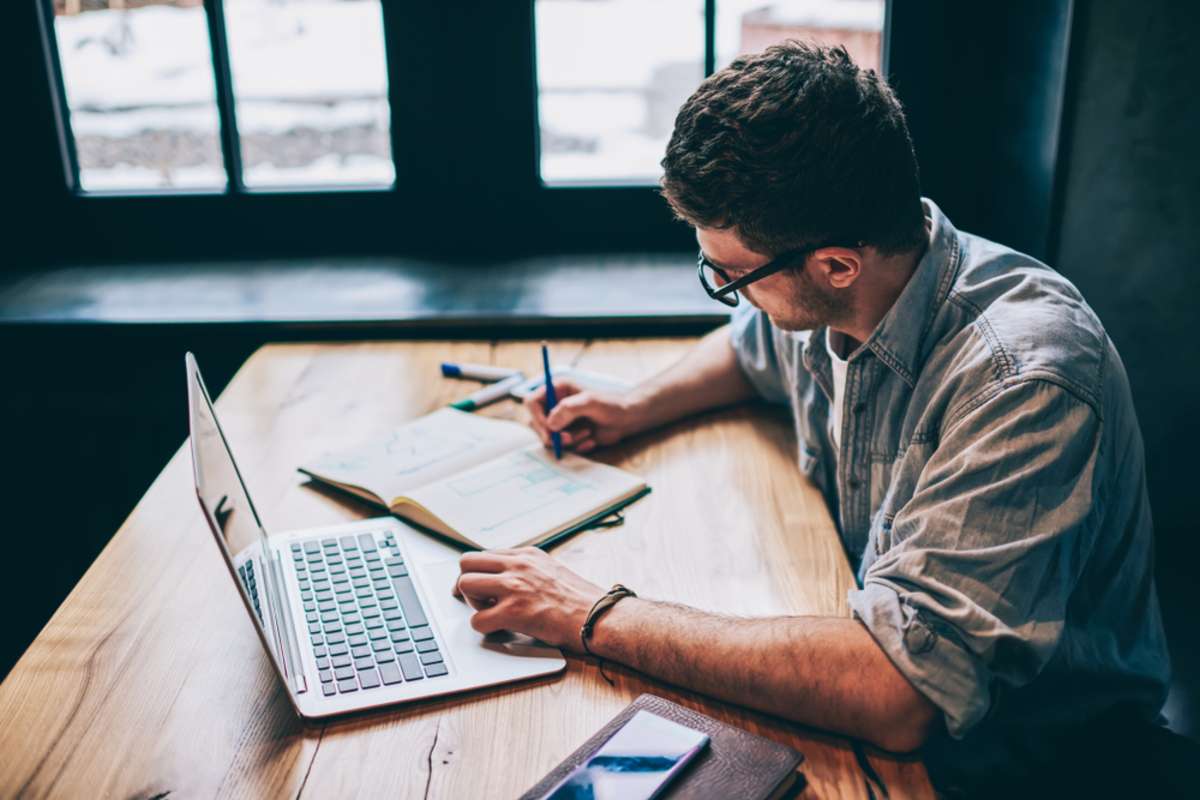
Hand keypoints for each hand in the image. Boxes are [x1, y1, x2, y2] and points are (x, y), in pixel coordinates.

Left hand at [452, 547, 604, 651]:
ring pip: (464, 584)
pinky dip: (484, 627)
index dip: (478, 573)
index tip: (479, 585)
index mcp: (527, 555)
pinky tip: (499, 629)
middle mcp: (518, 565)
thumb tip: (504, 578)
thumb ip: (526, 570)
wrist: (597, 616)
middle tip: (475, 598)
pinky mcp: (514, 612)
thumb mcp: (551, 570)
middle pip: (466, 562)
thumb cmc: (580, 600)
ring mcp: (514, 587)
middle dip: (466, 582)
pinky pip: (477, 620)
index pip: (484, 554)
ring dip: (472, 603)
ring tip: (490, 612)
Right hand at [524, 378, 644, 454]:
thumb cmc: (610, 405)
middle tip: (568, 439)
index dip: (536, 416)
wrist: (626, 420)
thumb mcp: (590, 402)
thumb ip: (568, 409)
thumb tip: (550, 424)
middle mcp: (554, 406)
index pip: (532, 402)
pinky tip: (591, 440)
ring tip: (588, 434)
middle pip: (536, 423)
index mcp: (556, 390)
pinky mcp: (567, 435)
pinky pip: (562, 447)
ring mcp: (560, 422)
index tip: (548, 429)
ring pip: (549, 438)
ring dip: (568, 441)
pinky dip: (576, 447)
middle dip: (552, 434)